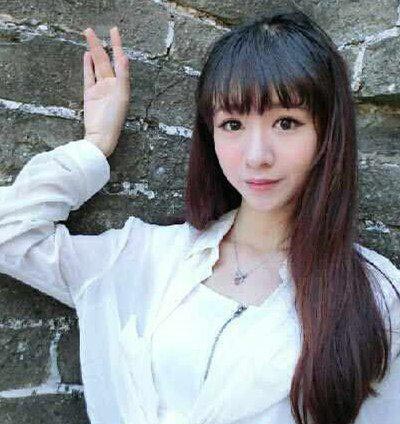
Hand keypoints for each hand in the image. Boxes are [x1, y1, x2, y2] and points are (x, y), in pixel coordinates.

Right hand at [82, 26, 130, 156]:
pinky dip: (87, 66)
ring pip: (96, 66)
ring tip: (88, 37)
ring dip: (92, 52)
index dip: (117, 45)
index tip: (114, 31)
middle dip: (99, 45)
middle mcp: (112, 86)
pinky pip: (88, 77)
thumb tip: (124, 57)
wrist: (100, 136)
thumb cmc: (114, 120)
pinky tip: (87, 55)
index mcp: (122, 85)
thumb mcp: (121, 97)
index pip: (119, 61)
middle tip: (90, 30)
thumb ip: (122, 77)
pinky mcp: (90, 95)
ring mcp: (100, 90)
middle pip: (105, 61)